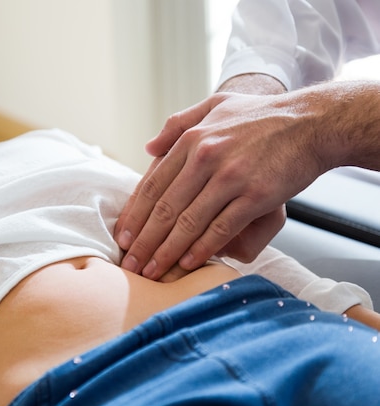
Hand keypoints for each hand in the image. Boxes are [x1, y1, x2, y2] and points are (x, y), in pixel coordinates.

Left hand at [115, 91, 325, 279]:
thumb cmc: (260, 116)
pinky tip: (188, 264)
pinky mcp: (256, 195)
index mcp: (191, 139)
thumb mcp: (215, 106)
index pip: (153, 185)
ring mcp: (231, 177)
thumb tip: (147, 148)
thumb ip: (178, 124)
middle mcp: (205, 157)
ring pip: (189, 222)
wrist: (311, 122)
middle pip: (166, 208)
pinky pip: (221, 228)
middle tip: (131, 263)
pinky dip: (202, 249)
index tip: (122, 237)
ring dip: (167, 252)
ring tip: (152, 271)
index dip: (135, 215)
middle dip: (144, 241)